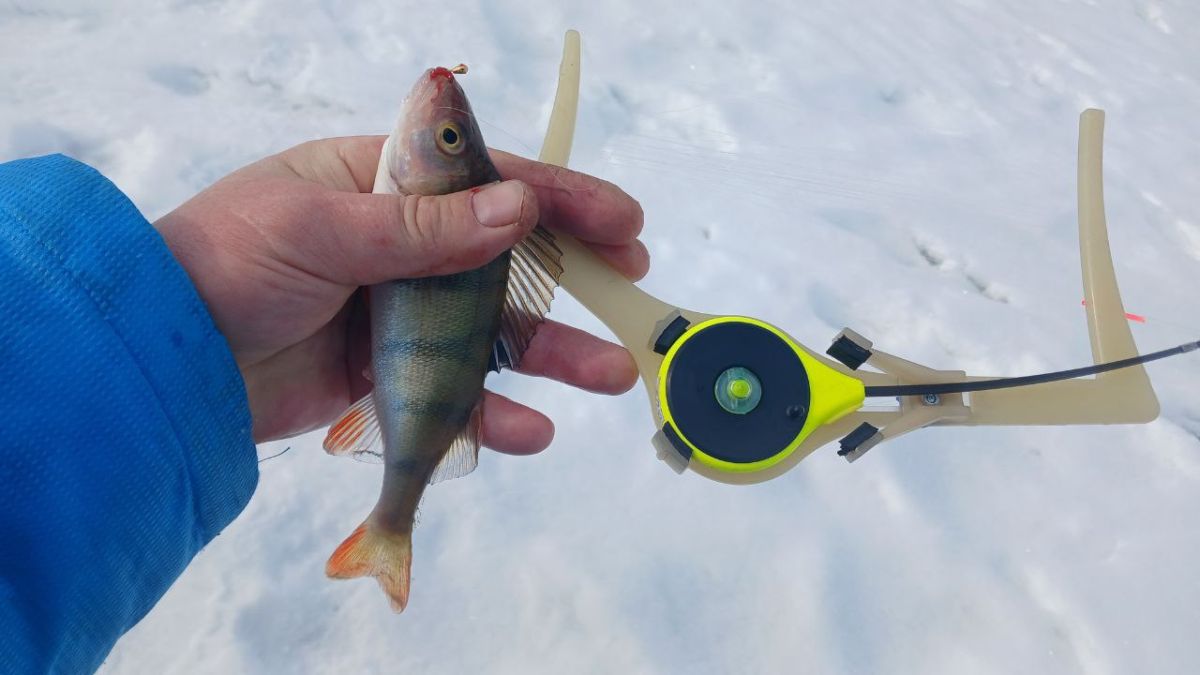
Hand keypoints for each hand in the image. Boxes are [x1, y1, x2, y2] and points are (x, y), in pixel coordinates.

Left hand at [155, 136, 647, 449]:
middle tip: (632, 284)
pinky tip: (530, 430)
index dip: (562, 197)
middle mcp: (399, 244)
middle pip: (505, 257)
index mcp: (382, 183)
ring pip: (491, 331)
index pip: (488, 181)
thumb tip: (521, 210)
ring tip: (609, 374)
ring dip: (552, 353)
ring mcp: (396, 312)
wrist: (158, 357)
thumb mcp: (321, 229)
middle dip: (573, 274)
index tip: (623, 221)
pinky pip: (453, 392)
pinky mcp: (383, 374)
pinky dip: (491, 415)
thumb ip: (424, 230)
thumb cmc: (225, 264)